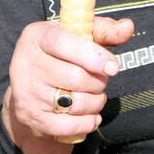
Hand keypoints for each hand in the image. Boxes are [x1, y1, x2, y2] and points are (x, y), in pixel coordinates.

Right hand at [2, 15, 133, 153]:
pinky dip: (88, 123)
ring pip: (76, 103)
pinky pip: (69, 126)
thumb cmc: (60, 56)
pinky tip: (91, 116)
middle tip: (100, 80)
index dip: (93, 56)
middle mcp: (26, 63)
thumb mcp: (78, 36)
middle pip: (77, 77)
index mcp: (37, 36)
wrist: (29, 88)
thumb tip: (128, 27)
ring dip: (96, 102)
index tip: (113, 67)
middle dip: (99, 82)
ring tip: (95, 96)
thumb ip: (104, 30)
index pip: (65, 44)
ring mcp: (26, 93)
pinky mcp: (32, 118)